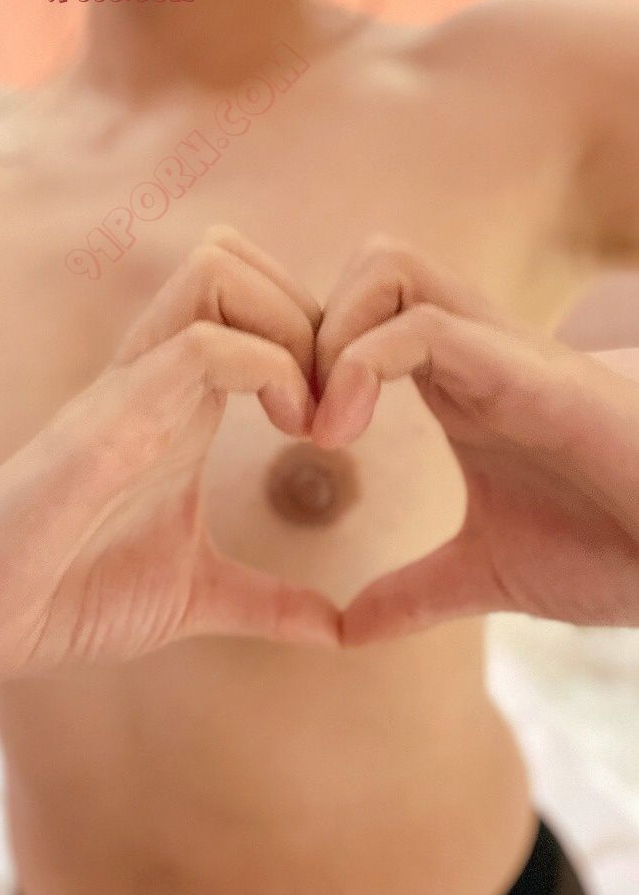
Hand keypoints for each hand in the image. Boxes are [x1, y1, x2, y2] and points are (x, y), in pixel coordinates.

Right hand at [0, 228, 337, 682]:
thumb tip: (337, 629)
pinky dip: (273, 369)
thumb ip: (268, 601)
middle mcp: (155, 375)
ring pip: (218, 270)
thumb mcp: (196, 596)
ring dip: (291, 326)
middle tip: (340, 400)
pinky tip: (296, 431)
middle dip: (311, 312)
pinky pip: (205, 344)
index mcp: (179, 404)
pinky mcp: (111, 415)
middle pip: (235, 256)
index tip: (346, 417)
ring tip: (315, 414)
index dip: (317, 338)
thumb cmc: (70, 596)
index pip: (251, 300)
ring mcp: (131, 386)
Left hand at [312, 237, 638, 643]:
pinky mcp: (528, 371)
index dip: (309, 355)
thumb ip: (414, 592)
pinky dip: (360, 366)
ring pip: (386, 268)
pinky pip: (423, 326)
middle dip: (309, 324)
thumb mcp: (487, 574)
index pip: (365, 312)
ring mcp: (502, 351)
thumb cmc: (613, 549)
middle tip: (294, 412)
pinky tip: (339, 434)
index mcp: (460, 384)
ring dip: (330, 335)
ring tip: (319, 424)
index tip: (288, 432)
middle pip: (371, 263)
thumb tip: (347, 632)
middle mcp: (475, 350)